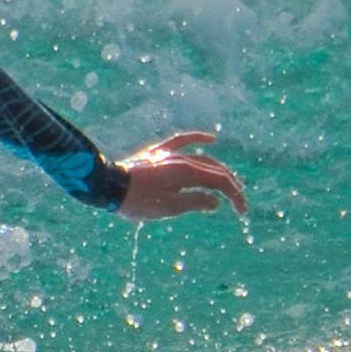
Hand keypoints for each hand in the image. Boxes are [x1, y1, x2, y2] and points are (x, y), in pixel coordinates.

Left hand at [112, 132, 246, 221]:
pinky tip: (212, 140)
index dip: (235, 196)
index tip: (242, 212)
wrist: (108, 185)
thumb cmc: (137, 201)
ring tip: (231, 182)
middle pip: (215, 170)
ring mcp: (170, 154)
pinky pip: (182, 141)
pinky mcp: (159, 152)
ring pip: (203, 159)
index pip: (220, 182)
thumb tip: (217, 201)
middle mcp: (182, 159)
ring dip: (220, 170)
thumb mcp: (168, 208)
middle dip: (231, 186)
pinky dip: (198, 139)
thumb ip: (195, 202)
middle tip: (240, 203)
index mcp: (187, 173)